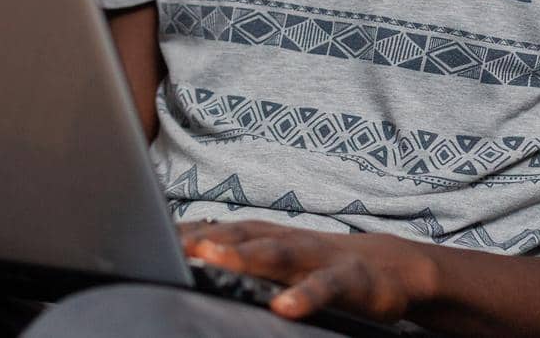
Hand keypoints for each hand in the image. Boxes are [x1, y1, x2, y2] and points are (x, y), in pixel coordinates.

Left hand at [178, 219, 437, 322]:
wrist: (394, 265)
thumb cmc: (323, 265)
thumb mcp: (281, 259)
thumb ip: (242, 258)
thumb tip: (188, 259)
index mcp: (270, 237)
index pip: (221, 231)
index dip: (186, 234)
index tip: (146, 237)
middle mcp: (290, 241)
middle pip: (241, 235)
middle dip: (205, 238)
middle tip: (170, 244)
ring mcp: (320, 257)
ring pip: (277, 253)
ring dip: (242, 255)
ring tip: (210, 258)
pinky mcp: (351, 279)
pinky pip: (324, 287)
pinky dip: (304, 296)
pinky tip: (285, 307)